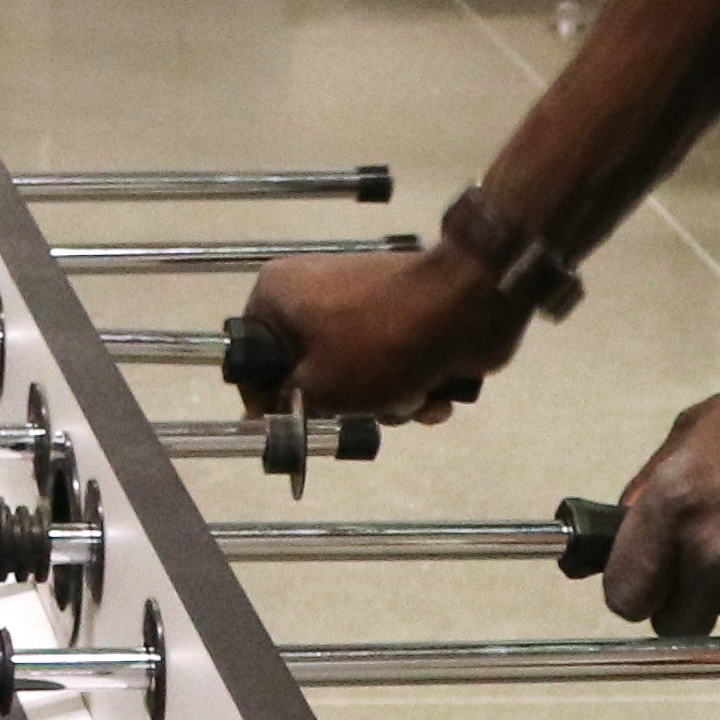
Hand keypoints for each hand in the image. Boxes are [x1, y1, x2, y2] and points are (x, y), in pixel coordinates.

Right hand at [233, 241, 535, 420]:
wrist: (467, 307)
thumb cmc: (378, 343)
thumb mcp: (319, 388)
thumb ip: (287, 404)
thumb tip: (278, 411)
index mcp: (279, 294)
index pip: (252, 357)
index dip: (267, 398)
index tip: (287, 426)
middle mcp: (314, 292)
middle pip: (310, 372)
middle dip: (344, 403)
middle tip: (361, 407)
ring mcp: (363, 305)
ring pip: (357, 378)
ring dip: (385, 403)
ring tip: (406, 395)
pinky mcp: (403, 320)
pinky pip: (392, 368)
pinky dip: (412, 387)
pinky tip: (432, 391)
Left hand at [593, 359, 719, 634]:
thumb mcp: (702, 425)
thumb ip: (652, 484)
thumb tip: (618, 531)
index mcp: (677, 503)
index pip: (626, 595)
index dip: (638, 591)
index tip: (651, 584)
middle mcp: (718, 551)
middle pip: (676, 625)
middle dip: (689, 602)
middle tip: (715, 567)